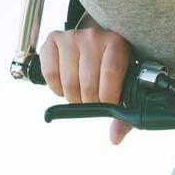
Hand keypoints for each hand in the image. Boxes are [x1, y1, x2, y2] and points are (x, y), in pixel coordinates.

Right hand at [38, 26, 133, 145]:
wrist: (96, 43)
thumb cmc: (112, 67)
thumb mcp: (124, 84)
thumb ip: (124, 115)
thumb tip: (115, 138)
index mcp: (116, 43)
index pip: (111, 72)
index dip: (108, 96)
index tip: (107, 106)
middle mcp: (93, 36)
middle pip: (88, 82)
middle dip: (89, 102)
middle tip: (91, 102)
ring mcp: (71, 36)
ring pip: (68, 81)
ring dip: (73, 98)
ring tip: (79, 95)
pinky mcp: (53, 39)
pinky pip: (50, 73)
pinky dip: (56, 88)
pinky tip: (64, 87)